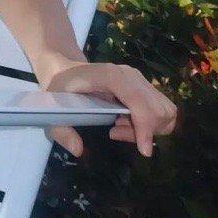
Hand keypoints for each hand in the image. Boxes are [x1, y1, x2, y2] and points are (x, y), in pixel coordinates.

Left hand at [40, 58, 178, 158]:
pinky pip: (159, 109)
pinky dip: (149, 123)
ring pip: (164, 111)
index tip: (143, 151)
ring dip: (148, 128)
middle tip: (117, 132)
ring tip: (120, 127)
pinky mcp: (143, 85)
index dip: (145, 127)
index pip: (139, 101)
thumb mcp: (52, 107)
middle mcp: (131, 75)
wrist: (64, 67)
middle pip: (158, 110)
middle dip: (144, 131)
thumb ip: (61, 130)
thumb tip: (78, 150)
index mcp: (111, 76)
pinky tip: (125, 122)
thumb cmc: (60, 85)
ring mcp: (139, 79)